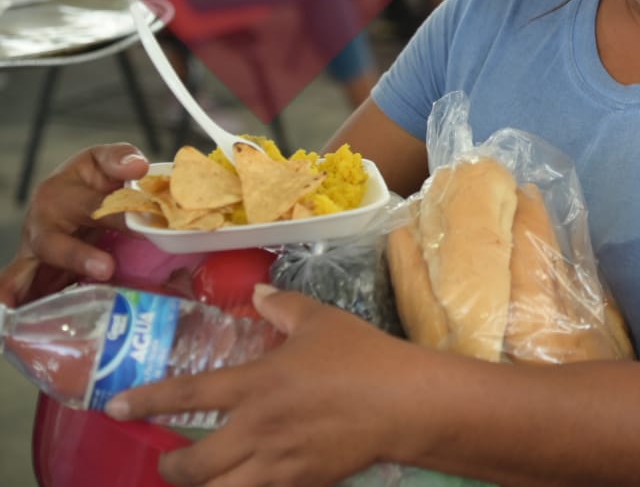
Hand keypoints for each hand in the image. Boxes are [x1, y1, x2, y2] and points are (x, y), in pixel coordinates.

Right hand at [0, 144, 148, 306]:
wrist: (66, 193)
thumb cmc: (91, 179)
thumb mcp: (102, 160)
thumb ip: (119, 158)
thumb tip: (137, 166)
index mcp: (62, 194)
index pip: (93, 206)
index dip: (116, 214)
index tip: (141, 222)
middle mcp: (43, 224)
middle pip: (54, 243)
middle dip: (77, 256)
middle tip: (106, 268)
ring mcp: (34, 251)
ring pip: (30, 270)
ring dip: (39, 290)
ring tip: (37, 308)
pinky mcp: (34, 272)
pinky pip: (21, 288)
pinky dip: (15, 302)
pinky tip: (11, 326)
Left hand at [108, 286, 422, 485]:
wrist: (403, 403)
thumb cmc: (361, 356)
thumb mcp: (321, 320)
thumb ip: (283, 307)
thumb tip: (257, 293)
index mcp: (256, 384)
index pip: (186, 394)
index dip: (145, 402)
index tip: (114, 408)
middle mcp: (256, 429)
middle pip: (192, 466)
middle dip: (171, 469)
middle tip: (168, 462)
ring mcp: (276, 463)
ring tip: (200, 482)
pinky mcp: (300, 483)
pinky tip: (246, 484)